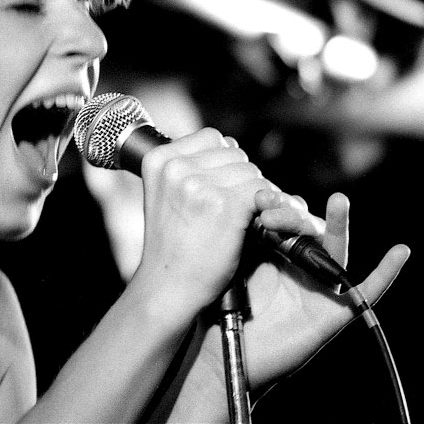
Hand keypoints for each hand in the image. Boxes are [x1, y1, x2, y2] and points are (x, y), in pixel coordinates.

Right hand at [132, 129, 277, 319]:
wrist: (168, 286)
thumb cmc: (172, 244)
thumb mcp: (165, 194)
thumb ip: (188, 167)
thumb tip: (232, 147)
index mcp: (158, 159)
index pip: (212, 137)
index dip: (223, 162)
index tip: (219, 188)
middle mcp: (176, 167)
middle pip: (235, 153)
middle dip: (240, 179)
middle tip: (232, 209)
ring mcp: (199, 185)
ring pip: (251, 172)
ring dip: (254, 195)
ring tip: (238, 220)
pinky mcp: (225, 205)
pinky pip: (262, 192)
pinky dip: (265, 209)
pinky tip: (252, 226)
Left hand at [157, 192, 408, 423]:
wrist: (226, 355)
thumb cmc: (225, 311)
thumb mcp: (234, 265)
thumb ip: (245, 237)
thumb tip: (247, 201)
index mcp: (278, 253)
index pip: (286, 218)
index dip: (276, 206)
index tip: (257, 197)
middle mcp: (302, 268)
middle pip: (309, 230)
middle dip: (292, 214)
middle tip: (270, 205)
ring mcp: (320, 289)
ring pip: (334, 251)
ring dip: (337, 225)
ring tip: (339, 201)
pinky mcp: (333, 314)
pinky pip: (365, 292)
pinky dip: (386, 273)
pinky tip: (401, 252)